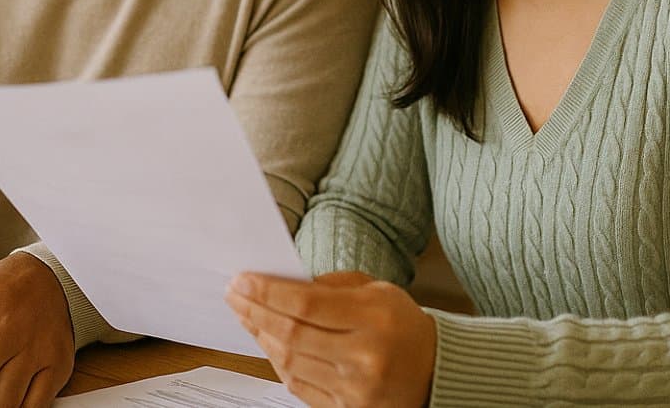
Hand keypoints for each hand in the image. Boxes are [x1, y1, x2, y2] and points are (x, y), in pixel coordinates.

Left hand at [226, 271, 436, 407]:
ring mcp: (354, 389)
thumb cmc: (402, 326)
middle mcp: (364, 356)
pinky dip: (276, 361)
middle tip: (234, 294)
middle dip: (255, 311)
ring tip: (246, 315)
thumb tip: (281, 283)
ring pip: (289, 360)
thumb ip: (331, 285)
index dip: (267, 291)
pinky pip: (297, 384)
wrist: (436, 372)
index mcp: (375, 317)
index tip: (242, 280)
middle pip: (291, 333)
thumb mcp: (379, 291)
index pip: (306, 303)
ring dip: (260, 335)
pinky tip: (267, 341)